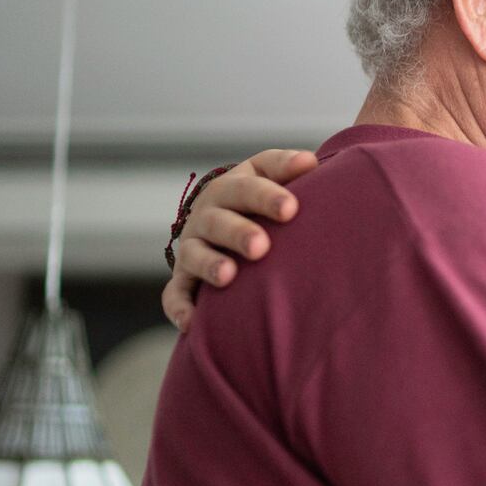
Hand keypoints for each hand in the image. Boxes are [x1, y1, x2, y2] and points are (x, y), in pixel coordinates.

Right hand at [163, 148, 317, 331]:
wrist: (227, 220)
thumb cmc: (261, 200)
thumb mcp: (269, 177)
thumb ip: (287, 169)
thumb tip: (309, 162)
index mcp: (231, 188)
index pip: (246, 186)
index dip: (266, 196)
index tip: (291, 208)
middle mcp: (207, 216)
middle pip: (217, 221)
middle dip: (238, 232)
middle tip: (261, 246)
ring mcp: (193, 247)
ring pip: (194, 254)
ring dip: (209, 264)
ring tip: (228, 276)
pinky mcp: (184, 279)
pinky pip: (175, 294)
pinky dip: (179, 308)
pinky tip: (193, 323)